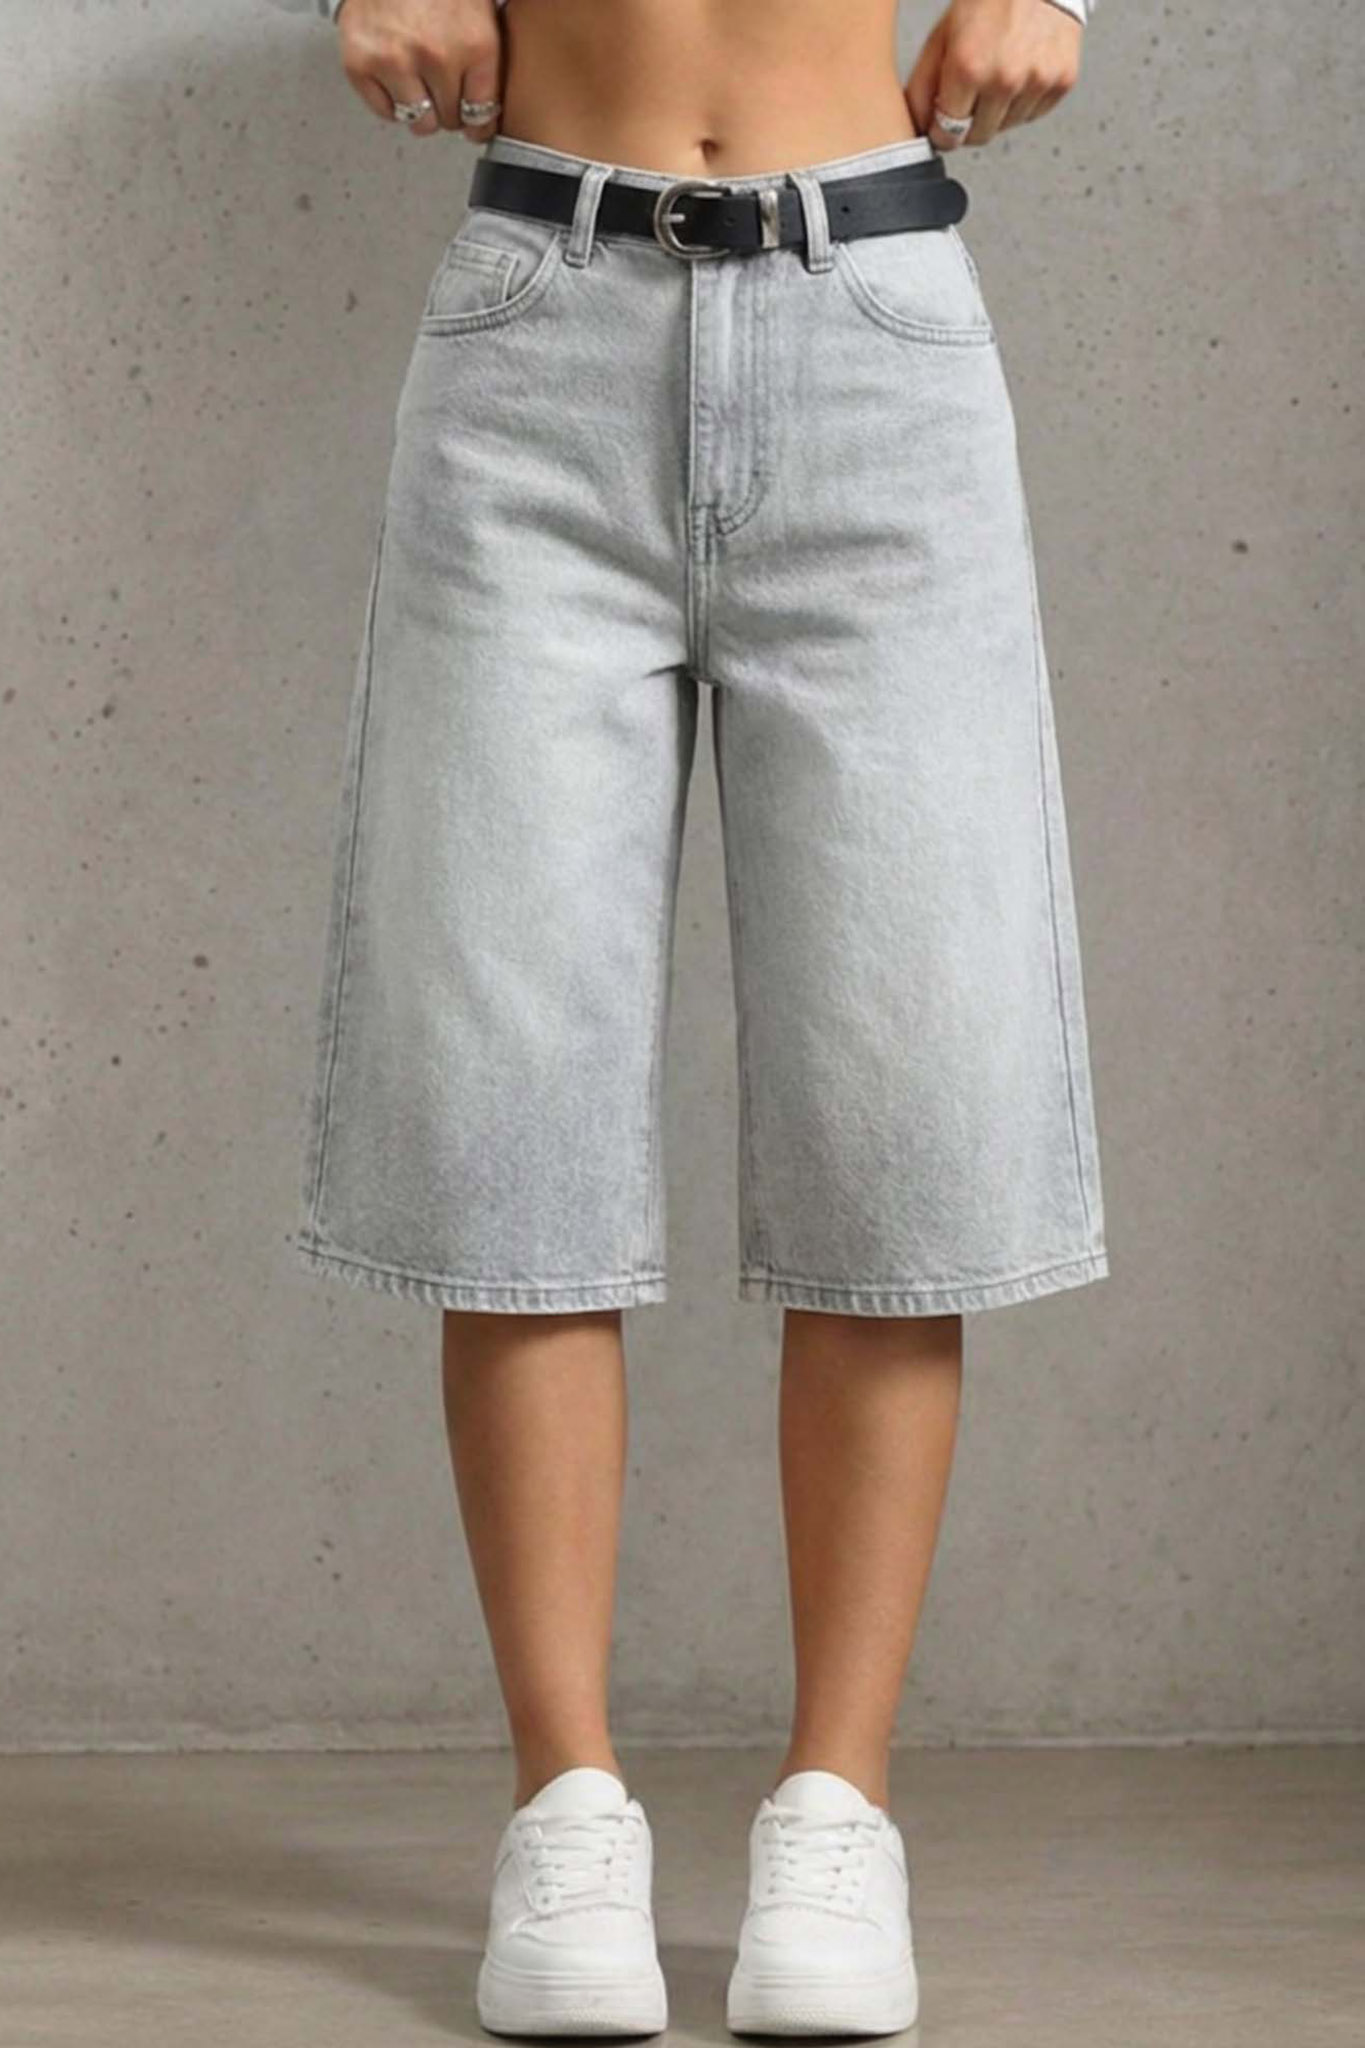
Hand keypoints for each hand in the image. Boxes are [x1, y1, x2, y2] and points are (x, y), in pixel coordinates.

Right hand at [334, 0, 503, 142]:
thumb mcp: (480, 7)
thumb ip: (488, 56)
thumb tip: (489, 111)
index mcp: (475, 44)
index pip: (482, 114)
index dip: (480, 121)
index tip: (476, 122)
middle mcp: (437, 58)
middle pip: (451, 119)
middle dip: (450, 109)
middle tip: (444, 91)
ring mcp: (396, 62)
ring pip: (419, 122)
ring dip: (422, 110)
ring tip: (420, 86)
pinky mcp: (361, 64)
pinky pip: (385, 111)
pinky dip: (392, 101)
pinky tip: (397, 78)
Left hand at [906, 0, 1082, 151]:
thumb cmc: (988, 0)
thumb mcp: (942, 37)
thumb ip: (922, 86)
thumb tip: (918, 128)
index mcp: (969, 68)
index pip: (948, 134)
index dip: (942, 132)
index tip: (942, 125)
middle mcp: (1005, 79)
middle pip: (978, 136)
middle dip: (968, 123)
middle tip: (970, 95)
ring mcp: (1036, 81)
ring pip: (1007, 127)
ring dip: (997, 112)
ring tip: (998, 73)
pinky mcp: (1062, 80)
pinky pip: (1034, 114)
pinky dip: (1023, 102)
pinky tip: (1020, 71)